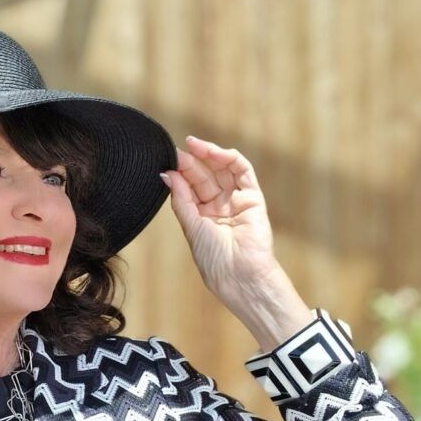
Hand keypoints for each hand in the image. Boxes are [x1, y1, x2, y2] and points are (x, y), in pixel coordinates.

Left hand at [160, 136, 278, 300]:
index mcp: (203, 218)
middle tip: (177, 151)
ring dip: (209, 155)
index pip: (190, 189)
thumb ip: (180, 198)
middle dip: (191, 163)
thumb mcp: (191, 226)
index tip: (166, 161)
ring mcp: (237, 202)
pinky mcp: (254, 198)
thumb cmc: (214, 259)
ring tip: (192, 145)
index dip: (180, 174)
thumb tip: (167, 174)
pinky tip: (213, 152)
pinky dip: (229, 158)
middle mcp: (220, 208)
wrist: (239, 275)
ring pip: (223, 171)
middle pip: (205, 178)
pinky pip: (243, 172)